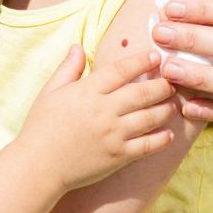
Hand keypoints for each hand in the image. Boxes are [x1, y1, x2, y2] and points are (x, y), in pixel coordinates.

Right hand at [23, 45, 175, 190]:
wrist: (38, 165)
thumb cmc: (40, 127)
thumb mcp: (50, 92)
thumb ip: (68, 68)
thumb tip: (78, 47)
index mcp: (87, 91)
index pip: (121, 70)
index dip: (140, 61)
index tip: (155, 56)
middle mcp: (104, 110)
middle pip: (142, 92)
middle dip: (162, 85)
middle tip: (171, 82)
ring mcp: (113, 134)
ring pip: (150, 117)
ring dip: (166, 109)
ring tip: (173, 105)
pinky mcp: (118, 156)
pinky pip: (147, 146)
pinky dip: (161, 139)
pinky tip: (168, 135)